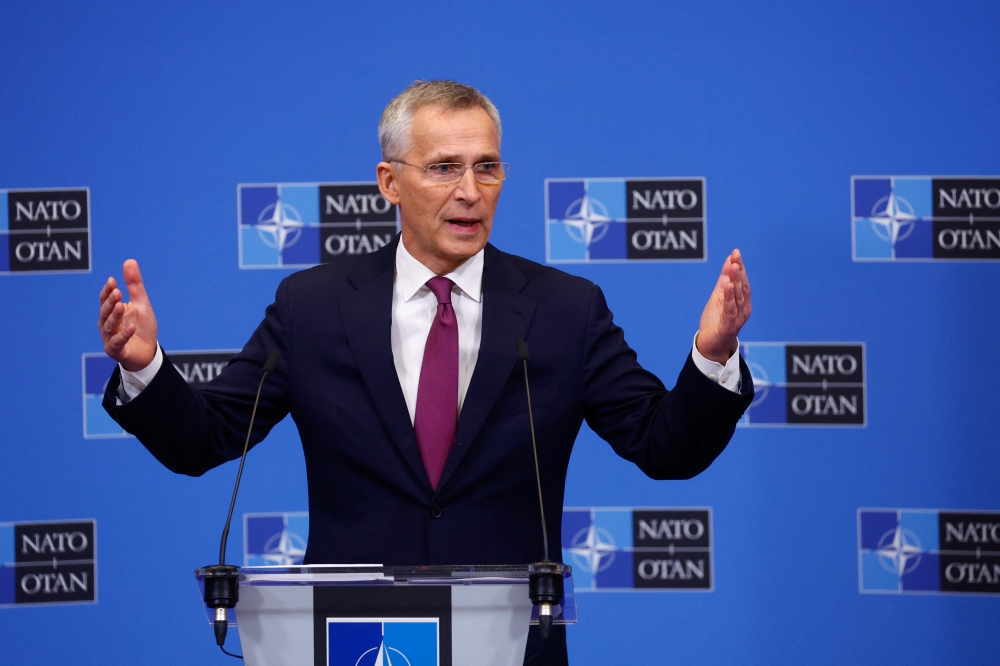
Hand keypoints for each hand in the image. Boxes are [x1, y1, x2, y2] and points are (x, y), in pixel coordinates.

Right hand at [98, 259, 158, 371]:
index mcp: (112, 311)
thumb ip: (134, 285)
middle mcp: (107, 324)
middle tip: (117, 292)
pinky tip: (131, 327)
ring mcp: (110, 337)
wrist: (148, 351)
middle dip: (110, 302)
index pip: (106, 299)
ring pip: (109, 326)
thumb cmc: (142, 326)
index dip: (108, 291)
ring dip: (115, 316)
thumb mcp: (141, 303)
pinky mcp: (116, 350)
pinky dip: (124, 335)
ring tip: (121, 306)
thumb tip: (129, 261)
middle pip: (105, 311)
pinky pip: (118, 342)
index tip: (113, 280)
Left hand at [696, 249, 751, 363]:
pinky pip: (730, 311)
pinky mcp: (728, 326)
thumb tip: (729, 261)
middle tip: (736, 256)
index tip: (736, 253)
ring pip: (738, 297)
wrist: (710, 345)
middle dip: (739, 271)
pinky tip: (727, 287)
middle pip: (742, 287)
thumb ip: (724, 280)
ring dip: (736, 281)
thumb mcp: (718, 297)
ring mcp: (737, 318)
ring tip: (733, 266)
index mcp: (742, 302)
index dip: (740, 267)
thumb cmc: (716, 321)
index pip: (742, 281)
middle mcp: (743, 309)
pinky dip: (729, 298)